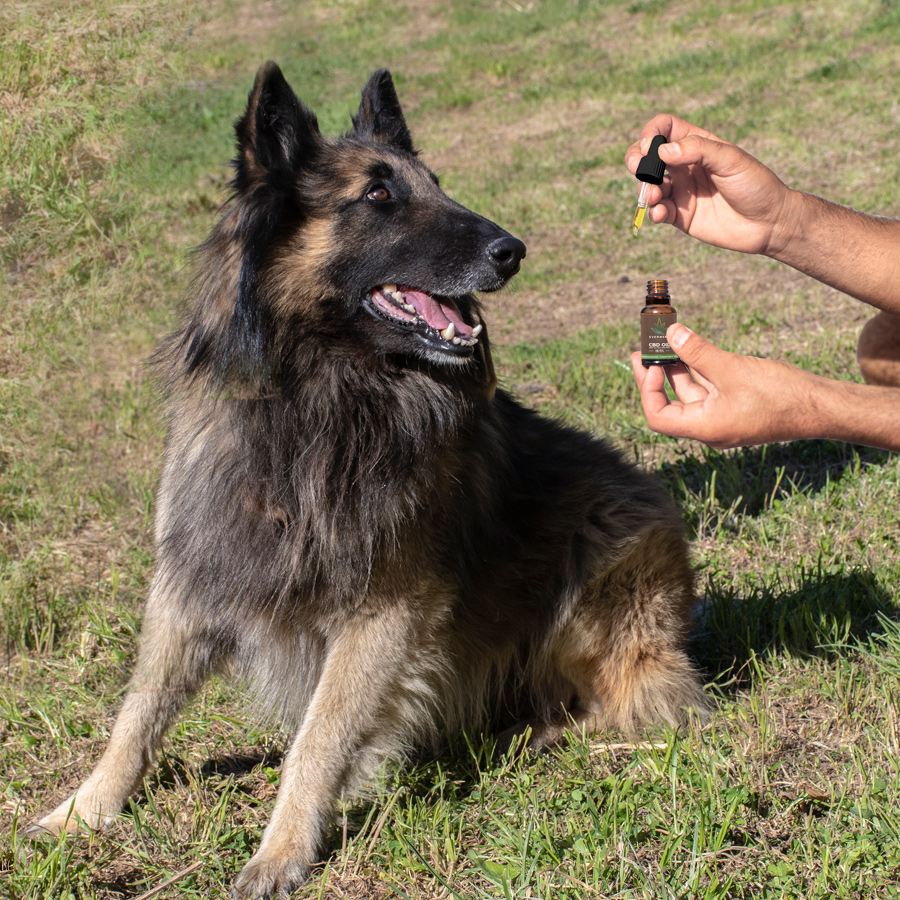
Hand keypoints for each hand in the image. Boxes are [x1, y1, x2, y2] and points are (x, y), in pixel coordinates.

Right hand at [624, 114, 799, 256]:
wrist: (769, 223)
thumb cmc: (755, 185)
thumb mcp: (730, 160)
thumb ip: (697, 150)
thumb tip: (661, 152)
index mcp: (698, 145)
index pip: (665, 129)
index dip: (652, 133)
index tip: (649, 146)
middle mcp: (685, 167)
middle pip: (649, 157)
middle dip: (637, 160)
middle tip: (637, 169)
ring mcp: (682, 191)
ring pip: (649, 186)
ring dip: (645, 190)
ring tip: (655, 197)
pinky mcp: (680, 216)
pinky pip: (658, 212)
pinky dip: (654, 212)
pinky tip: (661, 213)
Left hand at [630, 323, 816, 448]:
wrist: (822, 407)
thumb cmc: (780, 394)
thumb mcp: (733, 369)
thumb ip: (698, 352)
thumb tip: (670, 333)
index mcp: (705, 428)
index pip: (658, 417)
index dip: (648, 391)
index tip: (651, 364)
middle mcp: (709, 427)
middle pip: (670, 404)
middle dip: (655, 376)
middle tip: (642, 350)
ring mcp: (722, 418)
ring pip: (690, 393)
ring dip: (675, 369)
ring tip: (662, 343)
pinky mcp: (734, 407)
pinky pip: (708, 390)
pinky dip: (697, 371)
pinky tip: (690, 349)